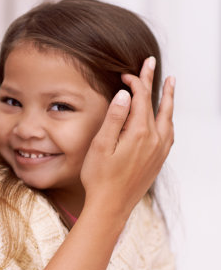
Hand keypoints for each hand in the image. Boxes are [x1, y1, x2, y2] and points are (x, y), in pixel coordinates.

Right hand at [81, 57, 174, 221]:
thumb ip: (114, 118)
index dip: (135, 82)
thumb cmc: (99, 177)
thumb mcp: (101, 145)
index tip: (125, 74)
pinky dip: (168, 118)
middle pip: (157, 104)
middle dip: (154, 82)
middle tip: (152, 63)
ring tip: (170, 84)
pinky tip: (165, 118)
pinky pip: (169, 132)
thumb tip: (124, 95)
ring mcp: (159, 150)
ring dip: (167, 99)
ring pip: (167, 117)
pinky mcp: (158, 160)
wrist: (111, 206)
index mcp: (139, 133)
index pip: (140, 99)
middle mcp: (154, 140)